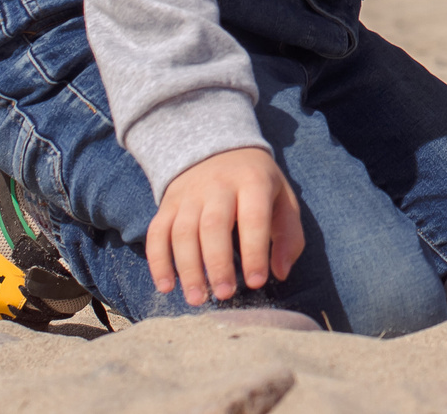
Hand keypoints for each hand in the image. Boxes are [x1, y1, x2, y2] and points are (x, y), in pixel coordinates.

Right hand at [148, 146, 304, 304]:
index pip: (253, 218)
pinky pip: (157, 233)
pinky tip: (166, 287)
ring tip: (197, 299)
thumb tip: (280, 273)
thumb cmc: (256, 183)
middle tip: (225, 295)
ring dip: (188, 269)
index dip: (254, 251)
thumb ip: (288, 235)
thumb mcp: (282, 198)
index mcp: (252, 181)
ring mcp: (189, 194)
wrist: (217, 148)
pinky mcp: (167, 204)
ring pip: (183, 232)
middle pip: (213, 226)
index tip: (257, 282)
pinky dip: (158, 262)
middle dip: (217, 264)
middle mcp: (218, 185)